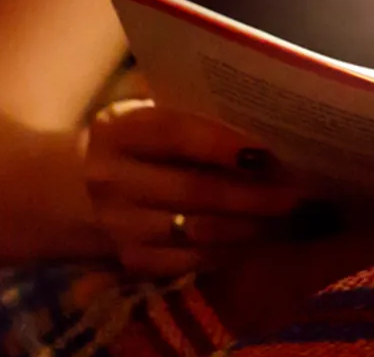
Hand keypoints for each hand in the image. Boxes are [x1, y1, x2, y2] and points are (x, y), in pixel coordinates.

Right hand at [84, 99, 303, 275]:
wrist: (73, 191)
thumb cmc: (139, 143)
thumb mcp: (148, 116)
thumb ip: (194, 112)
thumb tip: (268, 115)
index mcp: (117, 131)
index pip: (172, 134)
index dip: (220, 143)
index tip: (266, 152)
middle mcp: (111, 180)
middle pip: (193, 190)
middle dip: (253, 195)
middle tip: (300, 194)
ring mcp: (120, 226)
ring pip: (199, 231)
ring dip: (252, 226)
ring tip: (294, 218)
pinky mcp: (133, 260)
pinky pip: (193, 261)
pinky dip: (234, 251)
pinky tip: (265, 238)